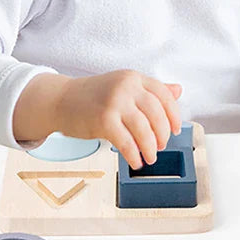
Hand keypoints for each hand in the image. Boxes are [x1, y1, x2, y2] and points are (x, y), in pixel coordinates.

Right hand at [54, 69, 181, 167]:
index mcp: (133, 78)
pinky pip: (126, 142)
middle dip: (162, 133)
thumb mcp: (124, 87)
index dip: (173, 114)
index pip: (163, 94)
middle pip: (156, 112)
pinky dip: (134, 155)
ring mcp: (114, 102)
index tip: (175, 129)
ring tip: (150, 157)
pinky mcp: (103, 120)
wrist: (60, 100)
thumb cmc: (94, 96)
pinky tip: (136, 161)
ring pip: (143, 129)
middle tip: (161, 146)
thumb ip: (150, 90)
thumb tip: (179, 90)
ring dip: (150, 147)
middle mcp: (126, 87)